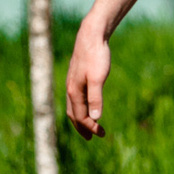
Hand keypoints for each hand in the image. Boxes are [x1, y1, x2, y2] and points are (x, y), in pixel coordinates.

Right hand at [65, 24, 112, 138]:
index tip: (102, 134)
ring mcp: (72, 83)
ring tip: (89, 125)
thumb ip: (96, 98)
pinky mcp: (77, 77)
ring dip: (81, 118)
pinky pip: (76, 98)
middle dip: (82, 127)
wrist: (91, 35)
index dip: (90, 127)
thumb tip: (95, 118)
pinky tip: (88, 105)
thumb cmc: (96, 56)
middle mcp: (70, 89)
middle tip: (92, 137)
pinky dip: (81, 107)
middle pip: (74, 115)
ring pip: (74, 106)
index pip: (81, 117)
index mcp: (75, 92)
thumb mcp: (98, 78)